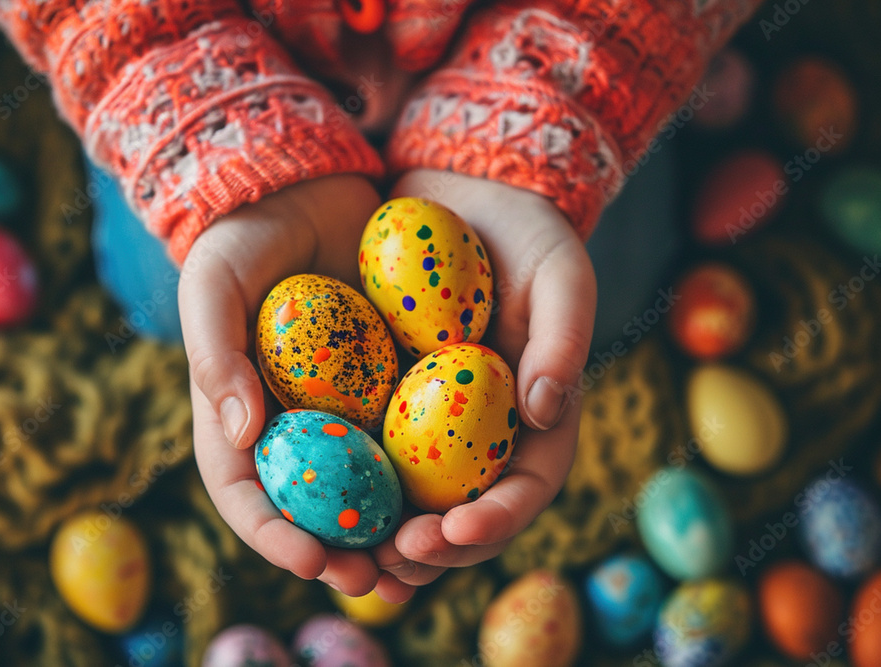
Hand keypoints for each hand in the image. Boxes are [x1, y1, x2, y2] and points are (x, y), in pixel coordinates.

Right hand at [180, 175, 416, 601]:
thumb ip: (215, 354)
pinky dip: (425, 472)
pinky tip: (458, 494)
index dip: (272, 536)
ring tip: (421, 555)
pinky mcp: (387, 382)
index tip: (312, 560)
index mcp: (239, 413)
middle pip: (308, 508)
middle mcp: (292, 422)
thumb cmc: (244, 236)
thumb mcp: (214, 283)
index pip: (245, 492)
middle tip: (375, 578)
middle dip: (338, 552)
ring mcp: (341, 406)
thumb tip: (242, 433)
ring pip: (362, 487)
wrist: (304, 187)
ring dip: (388, 529)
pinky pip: (407, 435)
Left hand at [370, 169, 595, 578]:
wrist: (463, 192)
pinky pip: (369, 455)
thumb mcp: (560, 270)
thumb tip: (545, 411)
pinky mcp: (386, 398)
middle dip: (435, 550)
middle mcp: (485, 430)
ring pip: (414, 500)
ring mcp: (435, 420)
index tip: (457, 532)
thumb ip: (564, 337)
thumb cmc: (526, 231)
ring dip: (386, 539)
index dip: (498, 521)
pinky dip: (351, 489)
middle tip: (394, 561)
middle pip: (467, 513)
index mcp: (537, 414)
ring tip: (352, 560)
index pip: (529, 487)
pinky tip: (316, 508)